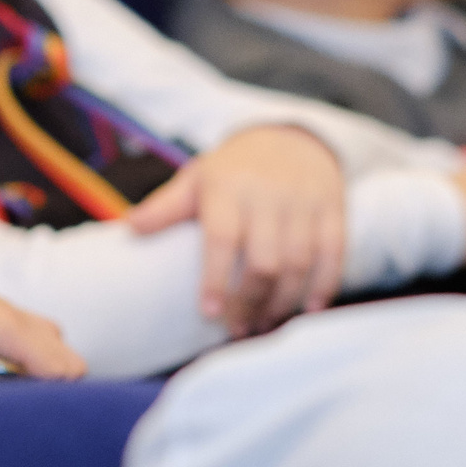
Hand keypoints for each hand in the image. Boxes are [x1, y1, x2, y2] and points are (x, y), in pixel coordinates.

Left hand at [125, 125, 345, 337]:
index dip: (216, 279)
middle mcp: (268, 196)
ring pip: (298, 264)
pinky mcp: (333, 211)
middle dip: (250, 301)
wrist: (291, 138)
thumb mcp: (197, 178)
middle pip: (265, 261)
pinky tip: (307, 309)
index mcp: (228, 188)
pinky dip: (323, 286)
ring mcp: (304, 203)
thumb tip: (131, 228)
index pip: (222, 238)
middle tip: (236, 328)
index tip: (210, 312)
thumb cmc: (234, 169)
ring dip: (282, 303)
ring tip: (263, 324)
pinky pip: (333, 255)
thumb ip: (167, 206)